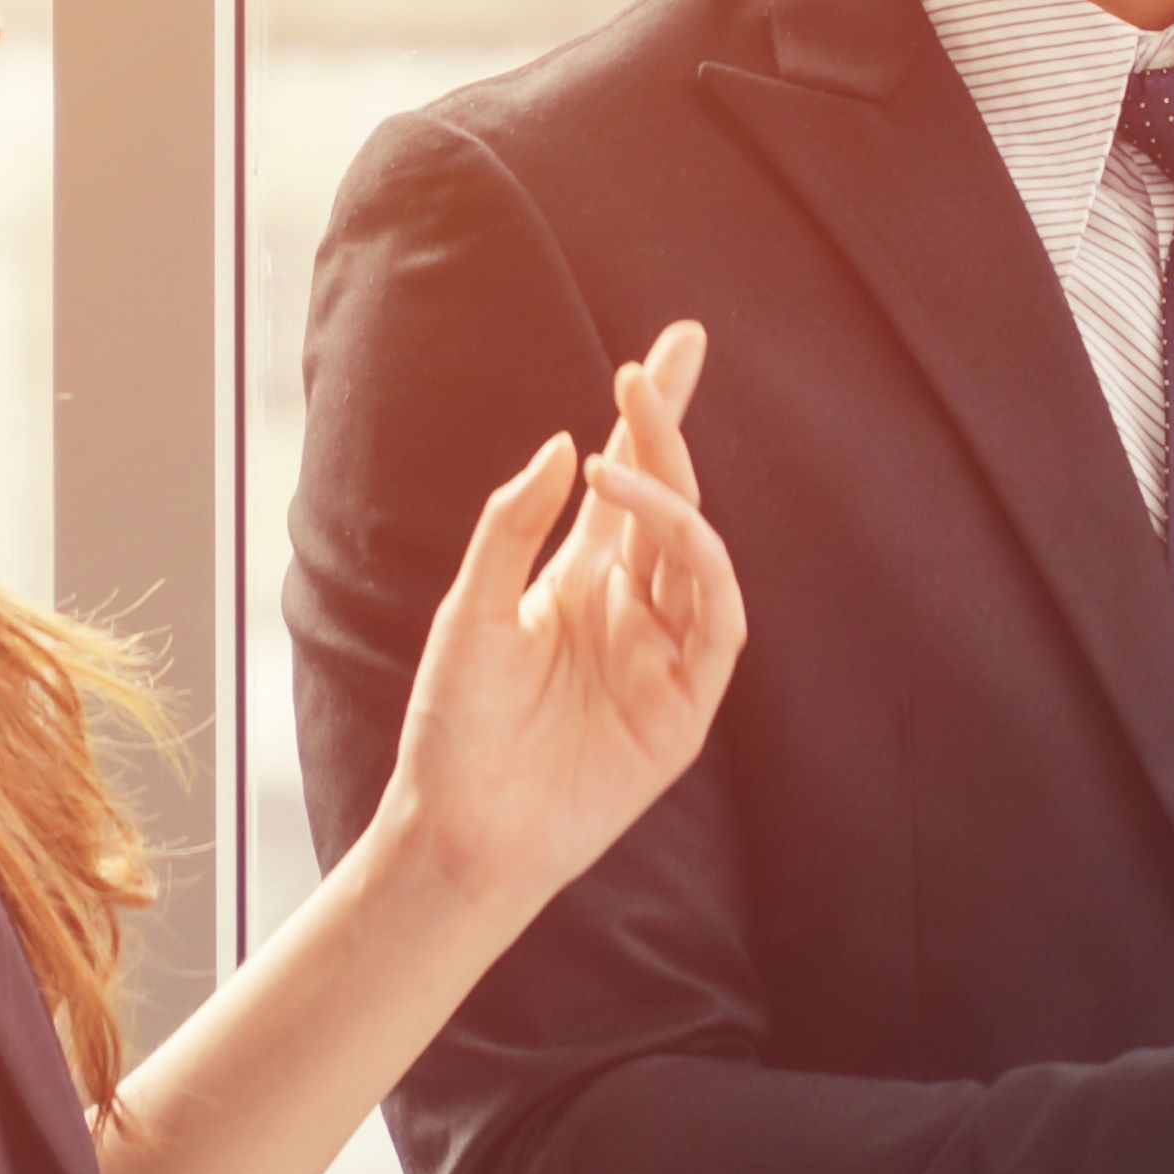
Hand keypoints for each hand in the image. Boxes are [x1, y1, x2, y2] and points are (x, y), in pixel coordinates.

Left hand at [364, 322, 749, 949]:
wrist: (460, 829)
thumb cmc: (454, 727)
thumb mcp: (469, 612)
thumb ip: (513, 529)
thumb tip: (565, 446)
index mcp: (584, 577)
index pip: (633, 477)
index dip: (657, 412)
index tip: (677, 344)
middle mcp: (633, 606)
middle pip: (672, 498)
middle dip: (670, 430)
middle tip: (654, 369)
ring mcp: (665, 654)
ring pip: (699, 553)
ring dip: (674, 499)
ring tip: (626, 459)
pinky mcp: (685, 709)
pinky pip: (719, 625)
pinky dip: (700, 568)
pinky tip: (659, 529)